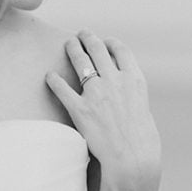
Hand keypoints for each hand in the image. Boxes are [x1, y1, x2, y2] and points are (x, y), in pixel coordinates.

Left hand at [46, 31, 161, 190]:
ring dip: (73, 49)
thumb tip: (124, 90)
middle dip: (88, 38)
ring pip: (81, 61)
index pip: (121, 51)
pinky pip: (62, 89)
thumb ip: (131, 95)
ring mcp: (96, 93)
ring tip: (68, 43)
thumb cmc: (141, 140)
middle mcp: (115, 81)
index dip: (111, 43)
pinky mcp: (80, 109)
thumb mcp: (142, 109)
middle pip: (98, 50)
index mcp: (134, 79)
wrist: (132, 157)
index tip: (105, 40)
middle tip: (81, 33)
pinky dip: (54, 80)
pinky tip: (49, 76)